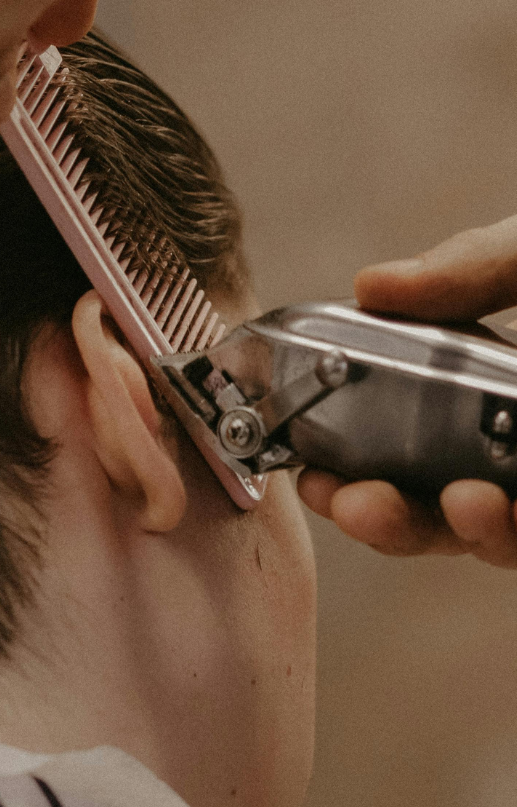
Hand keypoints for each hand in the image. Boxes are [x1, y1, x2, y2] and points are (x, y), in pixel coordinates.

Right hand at [298, 214, 516, 566]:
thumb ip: (472, 265)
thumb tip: (372, 285)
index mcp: (489, 392)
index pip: (404, 447)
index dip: (348, 470)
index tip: (310, 469)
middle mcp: (503, 448)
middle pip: (428, 509)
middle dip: (377, 516)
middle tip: (345, 500)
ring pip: (475, 540)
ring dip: (428, 532)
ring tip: (417, 503)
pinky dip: (499, 536)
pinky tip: (482, 505)